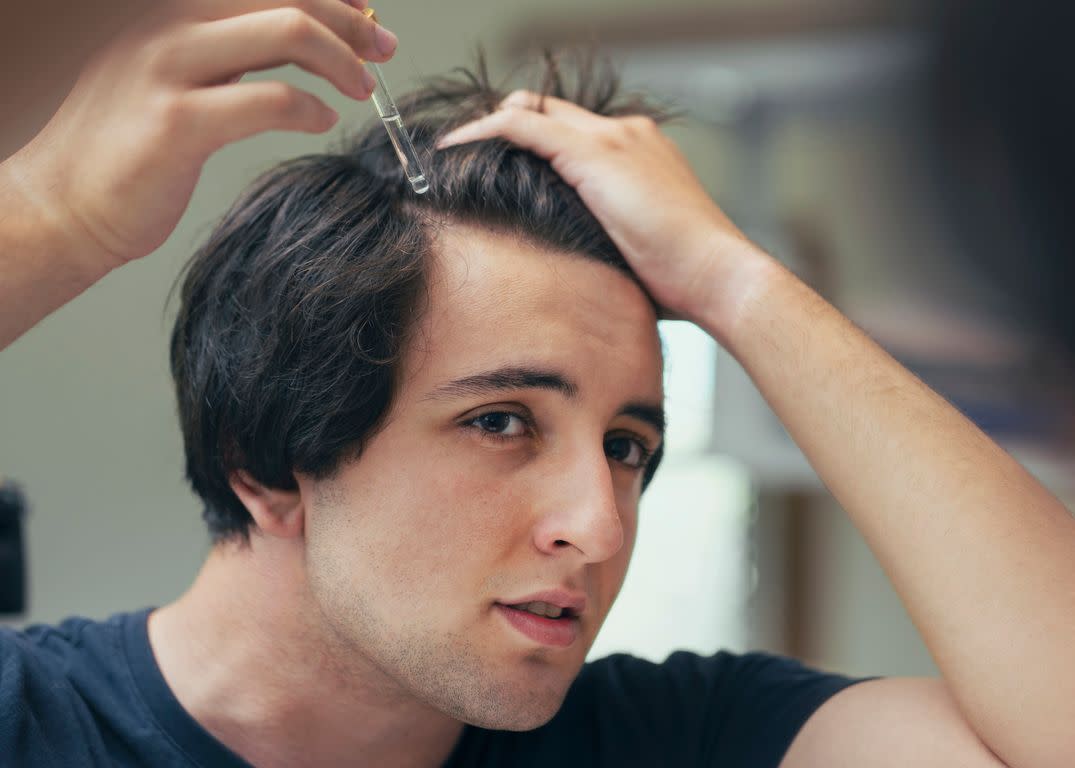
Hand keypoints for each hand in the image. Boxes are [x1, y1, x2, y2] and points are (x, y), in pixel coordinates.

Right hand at [12, 0, 397, 268]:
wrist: (62, 206)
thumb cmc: (125, 153)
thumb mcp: (171, 82)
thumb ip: (227, 58)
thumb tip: (298, 42)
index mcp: (171, 15)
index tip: (366, 16)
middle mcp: (169, 27)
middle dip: (349, 19)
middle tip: (383, 47)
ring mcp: (169, 70)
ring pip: (286, 31)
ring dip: (341, 57)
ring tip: (363, 87)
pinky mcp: (177, 123)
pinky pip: (269, 99)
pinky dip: (309, 109)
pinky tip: (321, 122)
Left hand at [436, 90, 768, 327]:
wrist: (718, 276)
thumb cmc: (685, 280)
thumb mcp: (637, 251)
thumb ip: (606, 240)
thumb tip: (571, 263)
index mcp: (640, 153)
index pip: (571, 132)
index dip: (530, 144)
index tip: (495, 170)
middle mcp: (626, 134)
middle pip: (548, 112)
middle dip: (502, 130)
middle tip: (462, 161)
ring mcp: (612, 139)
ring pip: (531, 110)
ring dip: (486, 129)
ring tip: (449, 157)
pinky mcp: (595, 153)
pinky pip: (520, 125)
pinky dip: (482, 131)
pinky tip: (450, 151)